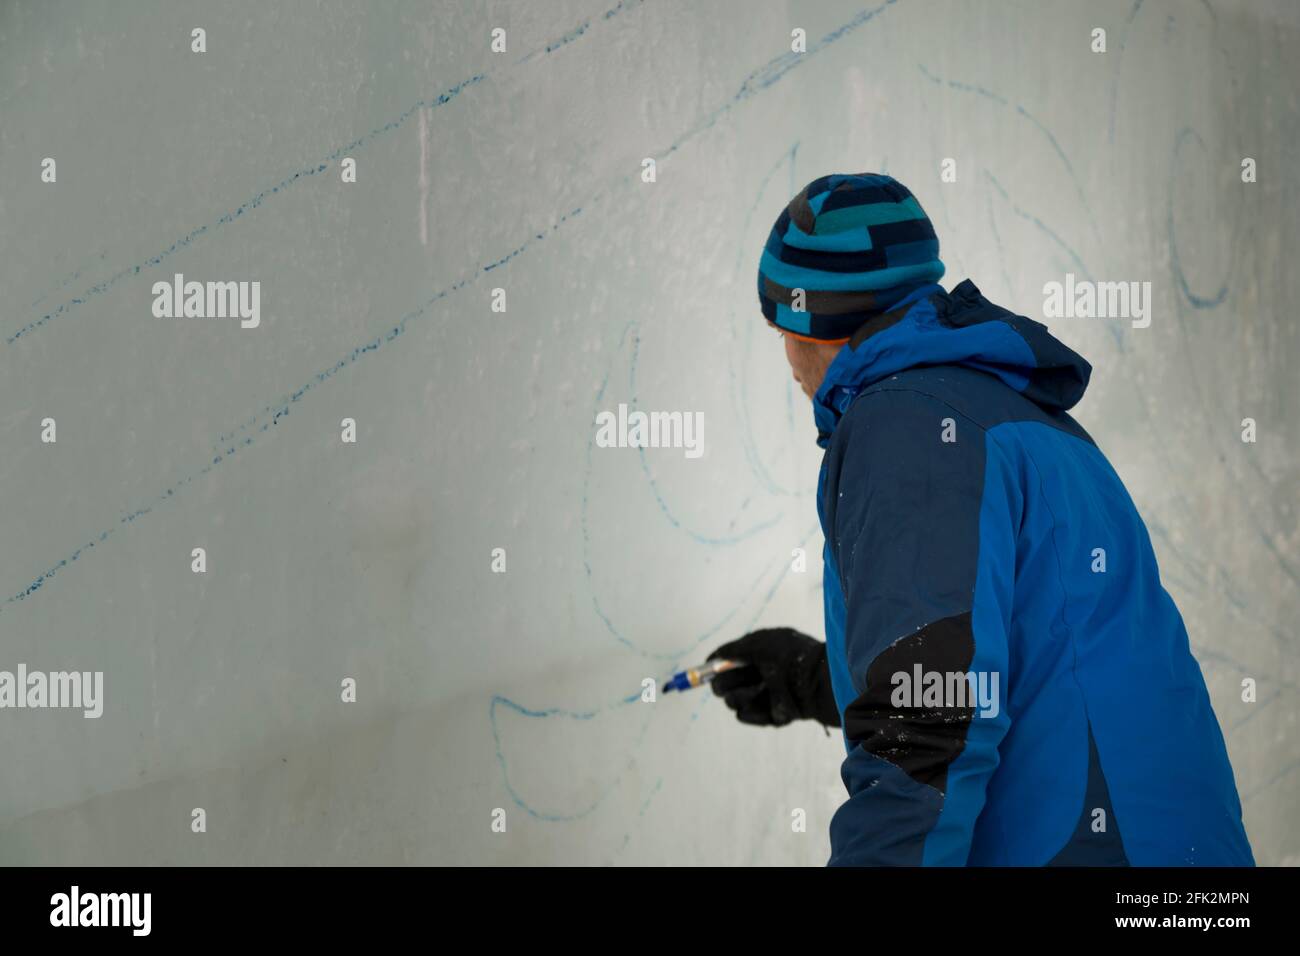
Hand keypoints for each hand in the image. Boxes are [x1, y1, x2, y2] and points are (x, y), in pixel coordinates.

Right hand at [707, 628, 840, 727]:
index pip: (733, 659)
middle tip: (721, 688)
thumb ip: (735, 649)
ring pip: (738, 700)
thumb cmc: (791, 658)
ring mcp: (772, 695)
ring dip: (737, 697)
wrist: (822, 683)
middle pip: (731, 682)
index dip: (719, 664)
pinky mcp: (779, 714)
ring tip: (748, 694)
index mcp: (764, 652)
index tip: (708, 669)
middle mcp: (767, 672)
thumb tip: (714, 656)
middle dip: (723, 684)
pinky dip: (750, 714)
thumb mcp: (760, 644)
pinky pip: (753, 716)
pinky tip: (749, 709)